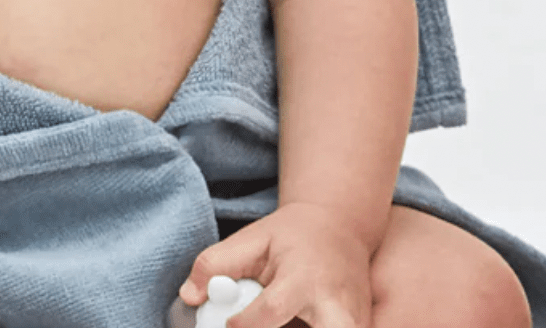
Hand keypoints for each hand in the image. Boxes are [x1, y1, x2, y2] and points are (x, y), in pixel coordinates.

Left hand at [178, 204, 372, 327]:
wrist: (341, 228)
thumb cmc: (292, 236)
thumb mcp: (252, 239)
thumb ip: (216, 263)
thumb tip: (189, 296)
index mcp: (304, 277)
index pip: (272, 310)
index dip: (244, 323)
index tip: (228, 324)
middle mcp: (336, 306)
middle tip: (257, 325)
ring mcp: (356, 324)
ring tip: (286, 320)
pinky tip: (297, 321)